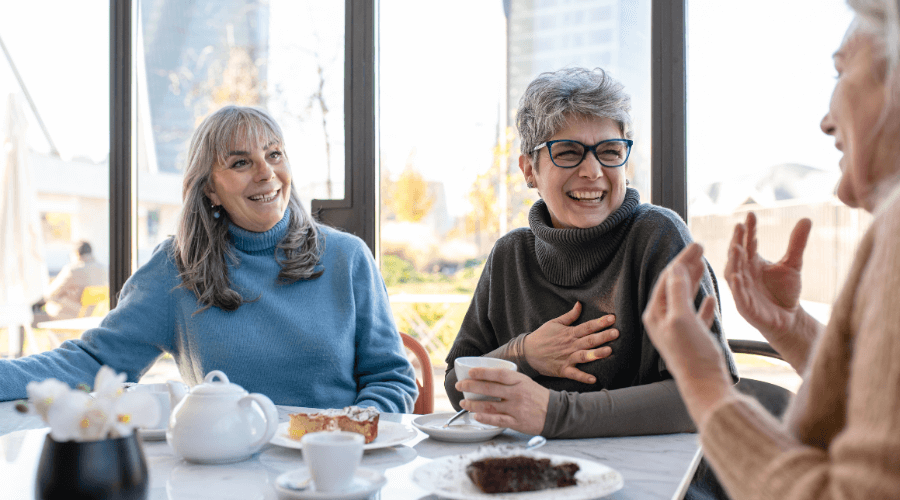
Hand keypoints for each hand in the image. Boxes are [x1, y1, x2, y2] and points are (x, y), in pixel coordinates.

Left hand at [456, 367, 549, 434]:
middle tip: (460, 386)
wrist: (555, 412)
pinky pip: (498, 420)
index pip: (498, 374)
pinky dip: (485, 418)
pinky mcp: (517, 422)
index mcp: (519, 381)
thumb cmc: (536, 395)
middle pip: (490, 389)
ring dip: (474, 404)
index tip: (470, 372)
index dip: (483, 373)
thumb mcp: (525, 381)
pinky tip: (475, 416)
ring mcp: (517, 409)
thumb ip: (508, 379)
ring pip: (490, 406)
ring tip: (463, 403)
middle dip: (471, 387)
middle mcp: (517, 394)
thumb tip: (485, 376)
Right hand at [523, 302, 616, 383]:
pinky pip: (575, 374)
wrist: (527, 352)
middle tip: (616, 333)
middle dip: (603, 336)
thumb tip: (580, 304)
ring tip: (609, 351)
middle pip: (589, 340)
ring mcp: (567, 358)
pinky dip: (583, 377)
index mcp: (569, 333)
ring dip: (596, 354)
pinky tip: (593, 379)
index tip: (612, 318)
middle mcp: (570, 345)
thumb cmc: (542, 336)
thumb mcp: (554, 322)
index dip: (600, 322)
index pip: (587, 326)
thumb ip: (570, 315)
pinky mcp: (563, 370)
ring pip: (584, 355)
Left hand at [642, 244, 732, 426]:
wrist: (706, 387)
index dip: (681, 260)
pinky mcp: (692, 341)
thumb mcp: (681, 318)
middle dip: (686, 266)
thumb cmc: (692, 354)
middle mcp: (662, 321)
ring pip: (684, 299)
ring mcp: (677, 331)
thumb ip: (677, 291)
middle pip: (673, 286)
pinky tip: (709, 298)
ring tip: (703, 264)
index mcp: (655, 314)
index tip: (697, 244)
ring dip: (693, 281)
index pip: (666, 278)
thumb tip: (674, 267)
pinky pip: (696, 317)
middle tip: (700, 247)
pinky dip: (702, 305)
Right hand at [724, 212, 810, 341]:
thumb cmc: (786, 292)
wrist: (790, 319)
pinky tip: (736, 276)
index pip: (748, 242)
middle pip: (737, 255)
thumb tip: (807, 218)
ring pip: (733, 273)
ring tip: (737, 248)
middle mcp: (743, 273)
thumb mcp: (793, 264)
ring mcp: (742, 290)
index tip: (751, 215)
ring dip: (733, 261)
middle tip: (740, 226)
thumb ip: (796, 243)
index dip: (749, 230)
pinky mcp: (745, 307)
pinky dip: (736, 286)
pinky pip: (738, 295)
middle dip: (737, 241)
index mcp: (752, 262)